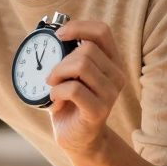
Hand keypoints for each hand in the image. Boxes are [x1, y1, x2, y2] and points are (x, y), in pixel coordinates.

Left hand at [45, 20, 126, 155]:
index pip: (102, 31)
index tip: (58, 35)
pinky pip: (74, 89)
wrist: (77, 137)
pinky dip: (57, 91)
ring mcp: (111, 93)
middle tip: (51, 75)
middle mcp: (116, 75)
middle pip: (87, 49)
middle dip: (61, 59)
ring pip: (82, 66)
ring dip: (57, 74)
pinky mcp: (99, 110)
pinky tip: (54, 99)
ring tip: (52, 86)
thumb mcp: (71, 74)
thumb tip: (50, 34)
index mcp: (111, 61)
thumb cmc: (71, 102)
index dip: (78, 27)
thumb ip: (67, 55)